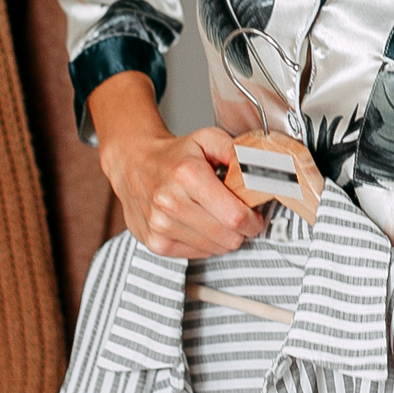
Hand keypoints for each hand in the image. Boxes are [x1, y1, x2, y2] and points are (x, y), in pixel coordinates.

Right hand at [91, 72, 264, 258]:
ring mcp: (160, 225)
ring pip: (215, 248)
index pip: (235, 216)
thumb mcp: (208, 138)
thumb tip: (260, 170)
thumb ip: (237, 152)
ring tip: (214, 216)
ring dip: (223, 237)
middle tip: (237, 215)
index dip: (253, 220)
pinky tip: (198, 224)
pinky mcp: (155, 242)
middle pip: (228, 237)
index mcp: (187, 175)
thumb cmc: (174, 154)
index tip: (254, 215)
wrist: (133, 163)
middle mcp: (170, 202)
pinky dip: (204, 242)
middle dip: (241, 230)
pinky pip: (197, 254)